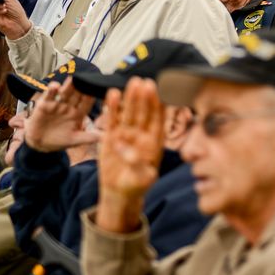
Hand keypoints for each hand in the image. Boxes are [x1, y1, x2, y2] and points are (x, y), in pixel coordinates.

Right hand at [25, 79, 98, 151]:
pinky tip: (55, 86)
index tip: (98, 89)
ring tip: (72, 79)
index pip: (87, 103)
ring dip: (68, 86)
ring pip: (65, 92)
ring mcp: (58, 104)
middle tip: (86, 78)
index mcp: (78, 114)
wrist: (40, 143)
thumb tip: (105, 137)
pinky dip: (51, 90)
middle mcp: (69, 106)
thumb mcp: (75, 140)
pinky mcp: (45, 104)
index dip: (92, 97)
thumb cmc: (59, 141)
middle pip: (77, 95)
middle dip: (81, 87)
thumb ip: (89, 137)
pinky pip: (49, 95)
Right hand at [96, 77, 165, 232]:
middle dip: (146, 98)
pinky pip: (113, 119)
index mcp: (154, 143)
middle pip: (144, 113)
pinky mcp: (112, 136)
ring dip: (131, 98)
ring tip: (133, 82)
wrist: (119, 192)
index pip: (158, 121)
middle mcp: (142, 135)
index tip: (162, 94)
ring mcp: (127, 134)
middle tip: (146, 82)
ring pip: (130, 113)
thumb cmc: (136, 185)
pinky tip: (113, 93)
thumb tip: (127, 150)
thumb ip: (137, 165)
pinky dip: (113, 107)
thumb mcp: (141, 180)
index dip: (160, 107)